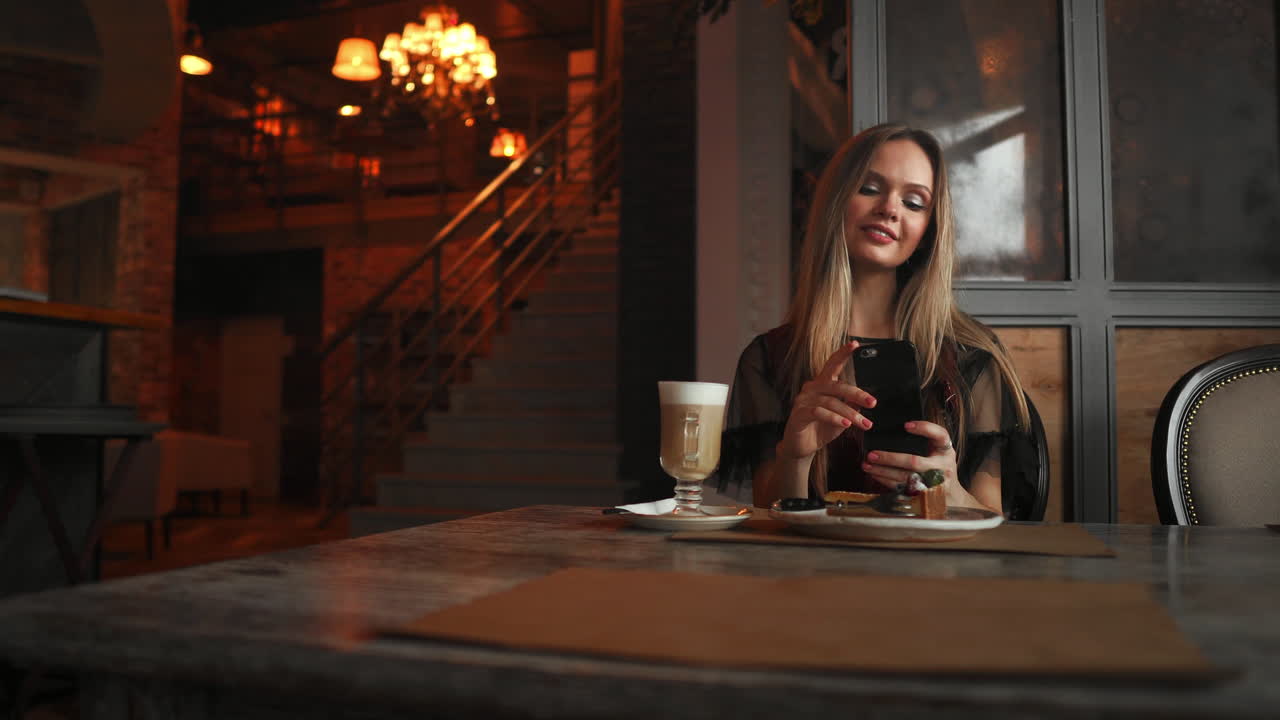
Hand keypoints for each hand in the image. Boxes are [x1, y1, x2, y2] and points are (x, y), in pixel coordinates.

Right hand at [776, 341, 877, 461]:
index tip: (856, 344)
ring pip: (831, 401)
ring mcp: (803, 400)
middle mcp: (811, 388)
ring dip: (850, 413)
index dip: (843, 354)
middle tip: (873, 403)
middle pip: (837, 385)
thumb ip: (851, 406)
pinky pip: (818, 412)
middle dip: (857, 394)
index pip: (833, 365)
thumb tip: (866, 400)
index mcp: (821, 385)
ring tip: (864, 424)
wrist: (802, 448)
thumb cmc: (821, 429)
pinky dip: (834, 418)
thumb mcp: (842, 417)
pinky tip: (845, 425)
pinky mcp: (798, 413)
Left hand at [861, 420, 960, 498]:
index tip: (906, 425)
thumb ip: (925, 440)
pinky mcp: (924, 494)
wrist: (951, 495)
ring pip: (904, 477)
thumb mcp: (939, 450)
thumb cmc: (939, 465)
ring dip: (883, 471)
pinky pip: (901, 488)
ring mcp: (933, 483)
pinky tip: (874, 473)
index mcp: (946, 450)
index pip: (939, 435)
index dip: (924, 429)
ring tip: (867, 464)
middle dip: (891, 458)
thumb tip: (895, 429)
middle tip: (872, 454)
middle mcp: (942, 466)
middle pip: (914, 462)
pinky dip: (885, 480)